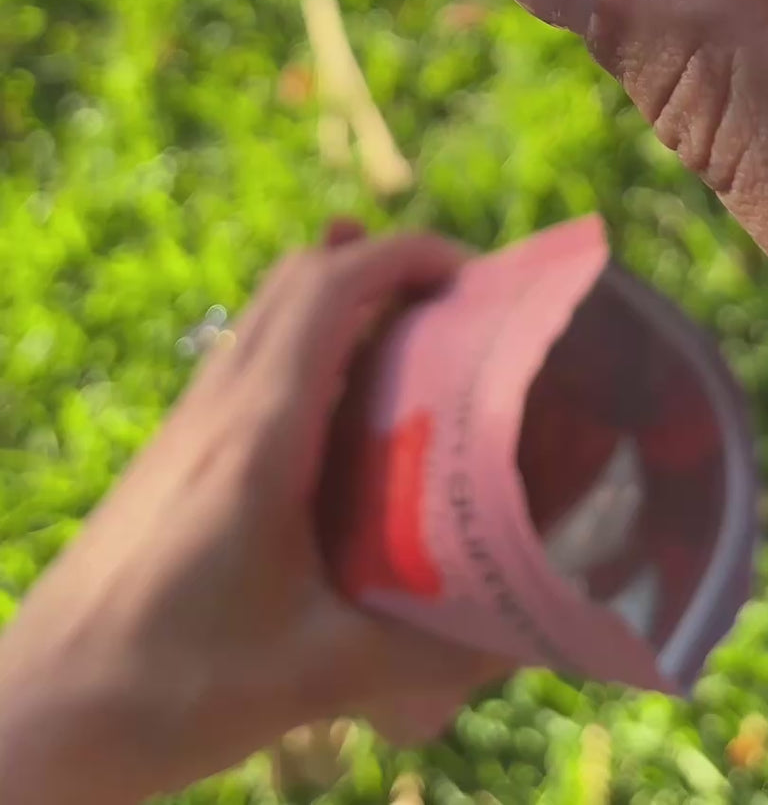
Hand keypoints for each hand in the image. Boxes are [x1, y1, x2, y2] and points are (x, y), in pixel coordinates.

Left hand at [0, 227, 502, 804]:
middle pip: (300, 276)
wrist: (40, 711)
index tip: (473, 276)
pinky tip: (341, 421)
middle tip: (456, 310)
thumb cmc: (166, 686)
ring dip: (341, 298)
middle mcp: (220, 403)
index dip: (407, 255)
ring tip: (414, 351)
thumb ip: (426, 657)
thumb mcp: (314, 674)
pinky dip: (306, 345)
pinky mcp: (175, 451)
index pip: (332, 285)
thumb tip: (520, 641)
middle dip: (383, 264)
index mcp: (259, 430)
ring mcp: (190, 421)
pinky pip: (250, 356)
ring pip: (269, 312)